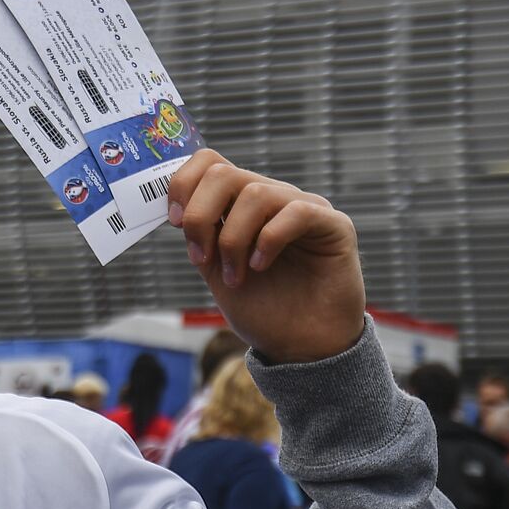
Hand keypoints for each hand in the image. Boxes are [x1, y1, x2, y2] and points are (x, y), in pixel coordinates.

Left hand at [167, 150, 365, 362]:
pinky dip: (268, 240)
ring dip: (233, 241)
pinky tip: (261, 266)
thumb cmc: (262, 308)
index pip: (210, 163)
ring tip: (235, 276)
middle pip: (223, 173)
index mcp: (241, 204)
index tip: (173, 222)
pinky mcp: (334, 225)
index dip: (183, 184)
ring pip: (254, 194)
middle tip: (202, 259)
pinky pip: (296, 212)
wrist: (301, 346)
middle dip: (200, 217)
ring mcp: (304, 208)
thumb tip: (176, 211)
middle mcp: (272, 198)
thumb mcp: (215, 269)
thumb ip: (199, 236)